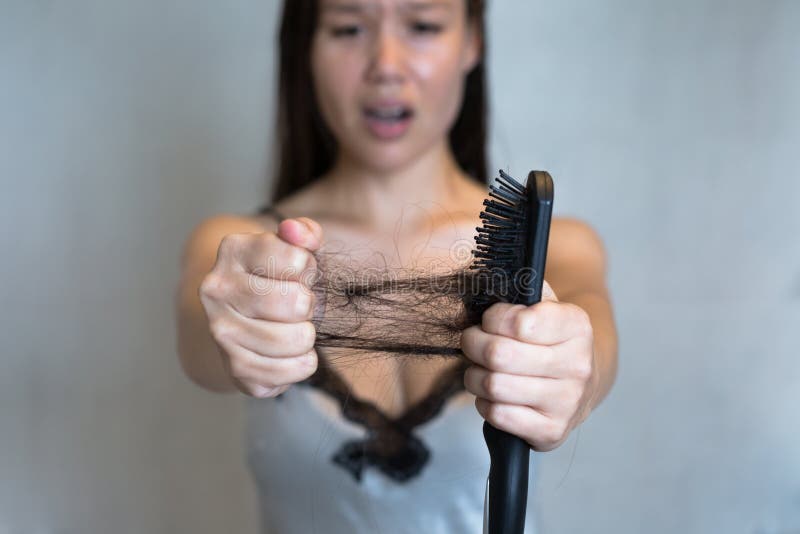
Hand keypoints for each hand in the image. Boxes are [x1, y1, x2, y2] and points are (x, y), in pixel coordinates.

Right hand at [199, 217, 322, 397]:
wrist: (238, 318)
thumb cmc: (275, 279)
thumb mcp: (292, 248)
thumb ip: (305, 233)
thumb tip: (297, 232)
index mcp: (233, 250)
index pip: (297, 260)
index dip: (308, 269)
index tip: (296, 273)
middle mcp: (218, 289)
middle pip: (297, 303)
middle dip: (308, 305)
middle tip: (296, 305)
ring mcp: (222, 331)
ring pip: (297, 339)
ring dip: (307, 336)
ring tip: (293, 328)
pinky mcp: (235, 368)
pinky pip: (293, 370)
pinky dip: (303, 363)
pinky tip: (289, 353)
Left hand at [460, 280, 599, 450]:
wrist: (582, 383)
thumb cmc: (550, 339)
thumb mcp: (542, 306)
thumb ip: (515, 293)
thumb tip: (479, 290)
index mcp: (577, 326)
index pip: (518, 322)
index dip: (492, 319)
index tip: (491, 321)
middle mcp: (578, 365)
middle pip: (498, 355)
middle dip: (473, 345)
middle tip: (473, 342)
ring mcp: (567, 401)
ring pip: (493, 385)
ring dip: (474, 376)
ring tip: (480, 369)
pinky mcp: (552, 431)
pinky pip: (498, 415)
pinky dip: (484, 403)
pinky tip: (493, 395)